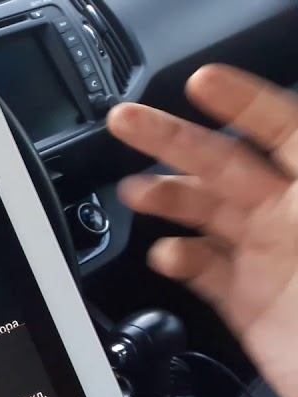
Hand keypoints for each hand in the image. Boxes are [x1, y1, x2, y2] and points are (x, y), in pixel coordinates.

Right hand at [108, 64, 297, 396]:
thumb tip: (293, 147)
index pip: (283, 130)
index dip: (243, 103)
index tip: (202, 83)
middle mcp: (290, 219)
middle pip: (225, 163)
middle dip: (173, 139)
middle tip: (125, 122)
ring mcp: (266, 259)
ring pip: (203, 213)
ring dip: (165, 197)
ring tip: (134, 192)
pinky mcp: (245, 303)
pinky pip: (201, 271)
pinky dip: (176, 260)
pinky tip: (165, 256)